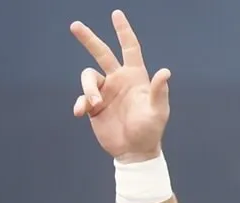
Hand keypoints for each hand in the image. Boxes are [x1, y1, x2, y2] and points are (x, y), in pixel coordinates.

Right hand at [69, 10, 170, 161]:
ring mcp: (105, 93)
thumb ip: (159, 91)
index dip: (123, 31)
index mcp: (135, 77)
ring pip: (88, 77)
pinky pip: (81, 98)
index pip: (130, 48)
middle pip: (101, 53)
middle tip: (75, 25)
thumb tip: (165, 71)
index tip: (116, 14)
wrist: (135, 152)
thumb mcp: (158, 112)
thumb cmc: (151, 131)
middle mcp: (118, 80)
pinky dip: (79, 103)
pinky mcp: (93, 107)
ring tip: (94, 103)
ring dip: (88, 88)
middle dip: (89, 39)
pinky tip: (81, 112)